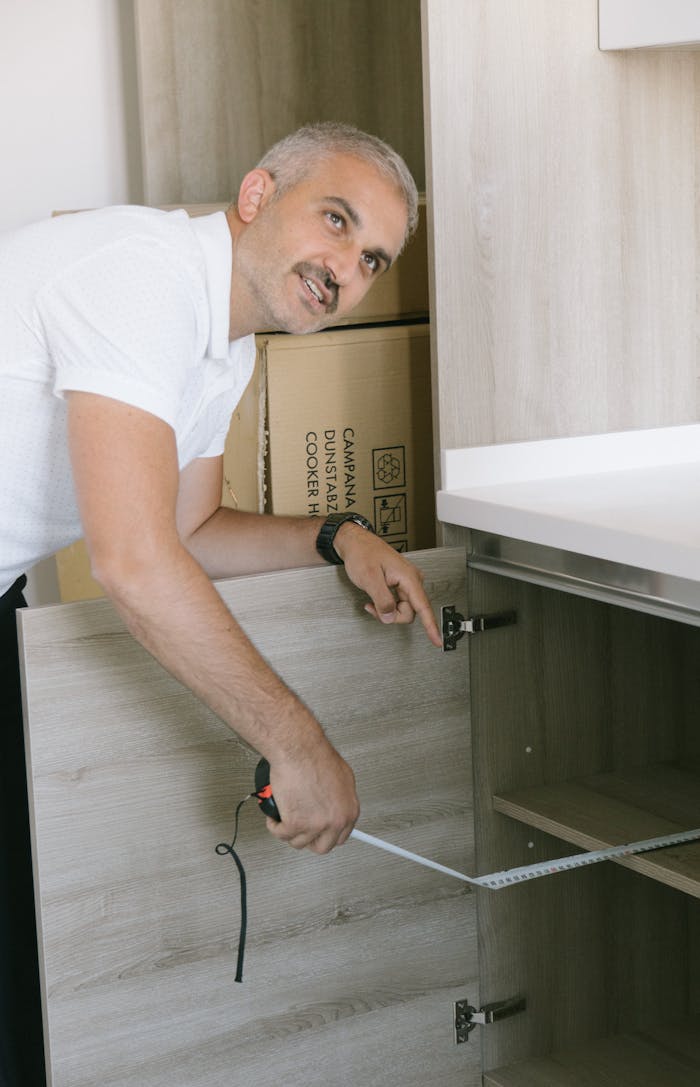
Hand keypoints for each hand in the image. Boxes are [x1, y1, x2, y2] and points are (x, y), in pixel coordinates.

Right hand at [265, 740, 359, 853]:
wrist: (298, 749)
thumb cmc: (315, 755)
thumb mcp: (342, 776)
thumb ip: (340, 797)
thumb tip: (335, 805)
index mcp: (348, 810)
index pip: (341, 837)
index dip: (326, 835)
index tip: (318, 832)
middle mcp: (335, 820)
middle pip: (322, 846)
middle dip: (309, 839)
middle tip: (300, 828)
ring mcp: (316, 825)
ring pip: (299, 842)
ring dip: (289, 832)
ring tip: (285, 817)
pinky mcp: (296, 824)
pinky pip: (281, 834)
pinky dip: (274, 826)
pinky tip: (274, 815)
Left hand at [333, 523, 442, 647]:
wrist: (356, 542)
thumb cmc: (362, 553)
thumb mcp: (369, 578)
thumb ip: (382, 600)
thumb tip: (389, 616)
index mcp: (408, 577)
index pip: (423, 606)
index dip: (431, 626)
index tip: (437, 640)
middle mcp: (411, 580)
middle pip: (410, 611)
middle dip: (392, 615)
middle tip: (374, 608)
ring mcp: (406, 582)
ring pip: (403, 608)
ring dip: (387, 610)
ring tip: (372, 600)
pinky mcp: (400, 584)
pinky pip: (397, 603)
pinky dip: (385, 605)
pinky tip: (375, 599)